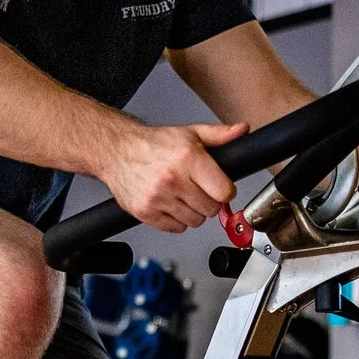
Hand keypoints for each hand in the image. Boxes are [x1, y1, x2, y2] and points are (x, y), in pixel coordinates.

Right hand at [101, 121, 245, 232]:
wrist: (117, 151)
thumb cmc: (153, 144)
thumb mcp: (189, 133)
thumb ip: (219, 135)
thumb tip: (242, 130)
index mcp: (188, 158)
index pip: (224, 192)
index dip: (225, 191)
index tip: (219, 187)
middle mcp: (173, 179)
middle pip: (211, 210)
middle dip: (208, 201)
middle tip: (197, 190)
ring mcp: (158, 198)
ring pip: (194, 221)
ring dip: (192, 212)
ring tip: (181, 196)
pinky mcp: (146, 212)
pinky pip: (175, 228)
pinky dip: (176, 220)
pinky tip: (169, 204)